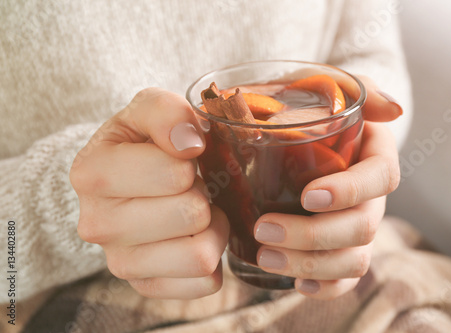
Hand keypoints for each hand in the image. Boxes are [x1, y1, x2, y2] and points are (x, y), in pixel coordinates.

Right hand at [70, 88, 228, 298]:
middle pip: (192, 214)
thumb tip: (188, 144)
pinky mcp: (145, 286)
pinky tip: (194, 237)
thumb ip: (166, 112)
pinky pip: (204, 282)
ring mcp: (120, 263)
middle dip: (202, 193)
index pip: (175, 174)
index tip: (182, 155)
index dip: (191, 160)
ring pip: (201, 255)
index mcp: (92, 173)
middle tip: (188, 186)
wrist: (124, 182)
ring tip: (195, 210)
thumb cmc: (141, 143)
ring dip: (213, 228)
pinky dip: (213, 258)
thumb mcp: (148, 109)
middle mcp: (97, 225)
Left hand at [253, 77, 401, 298]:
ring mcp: (356, 223)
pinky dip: (326, 287)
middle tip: (265, 230)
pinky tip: (297, 284)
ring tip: (266, 257)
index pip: (381, 178)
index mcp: (374, 154)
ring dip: (312, 265)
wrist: (292, 120)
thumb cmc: (306, 100)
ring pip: (353, 258)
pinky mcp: (339, 246)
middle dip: (315, 235)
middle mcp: (371, 195)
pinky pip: (345, 278)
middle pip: (362, 227)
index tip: (308, 196)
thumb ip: (357, 86)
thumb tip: (393, 110)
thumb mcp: (324, 81)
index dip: (350, 192)